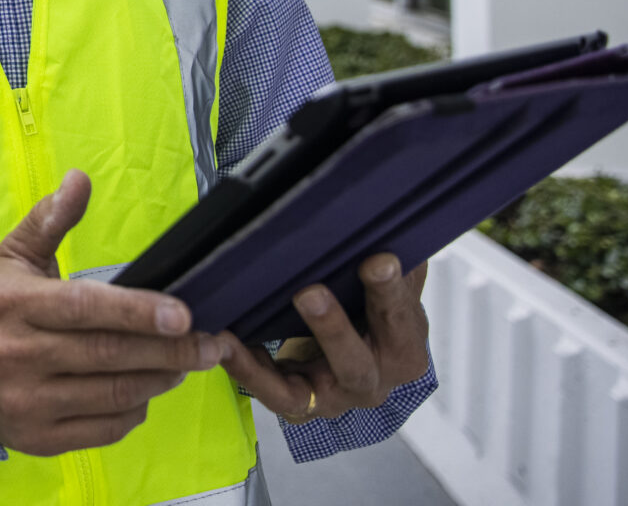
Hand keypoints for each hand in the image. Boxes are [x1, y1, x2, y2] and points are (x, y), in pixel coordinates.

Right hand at [0, 170, 229, 455]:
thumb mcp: (13, 257)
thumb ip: (50, 219)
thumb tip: (80, 180)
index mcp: (13, 303)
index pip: (84, 307)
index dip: (137, 312)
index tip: (183, 315)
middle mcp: (17, 354)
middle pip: (109, 354)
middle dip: (170, 350)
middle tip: (209, 343)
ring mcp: (27, 401)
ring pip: (114, 393)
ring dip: (160, 379)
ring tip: (185, 363)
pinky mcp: (38, 438)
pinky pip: (105, 428)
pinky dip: (135, 409)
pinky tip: (146, 390)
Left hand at [217, 254, 429, 422]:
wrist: (354, 364)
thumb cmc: (370, 317)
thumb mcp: (389, 289)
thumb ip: (393, 262)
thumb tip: (387, 220)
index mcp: (403, 347)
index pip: (400, 318)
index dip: (389, 291)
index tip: (379, 259)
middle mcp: (374, 381)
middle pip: (357, 361)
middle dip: (333, 328)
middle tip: (310, 293)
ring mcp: (335, 398)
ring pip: (305, 389)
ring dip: (268, 362)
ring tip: (242, 330)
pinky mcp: (299, 407)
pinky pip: (271, 392)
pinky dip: (246, 369)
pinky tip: (224, 343)